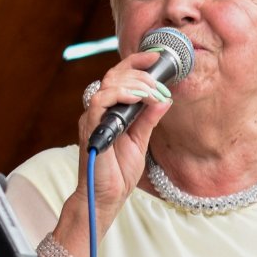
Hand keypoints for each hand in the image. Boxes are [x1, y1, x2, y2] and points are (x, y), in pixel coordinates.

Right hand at [61, 48, 174, 244]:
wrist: (107, 198)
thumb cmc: (118, 173)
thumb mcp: (140, 140)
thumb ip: (149, 118)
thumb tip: (165, 99)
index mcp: (109, 111)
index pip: (118, 77)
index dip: (135, 63)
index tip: (156, 58)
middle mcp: (98, 111)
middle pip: (114, 75)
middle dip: (141, 74)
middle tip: (161, 86)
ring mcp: (93, 118)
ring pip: (108, 83)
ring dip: (135, 84)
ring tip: (154, 93)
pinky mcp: (91, 128)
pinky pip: (101, 100)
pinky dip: (122, 95)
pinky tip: (140, 98)